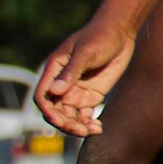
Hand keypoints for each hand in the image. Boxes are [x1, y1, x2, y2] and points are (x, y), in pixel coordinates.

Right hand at [35, 17, 135, 136]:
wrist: (120, 33)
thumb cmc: (99, 37)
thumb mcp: (85, 53)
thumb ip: (70, 72)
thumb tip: (54, 92)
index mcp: (53, 72)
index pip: (42, 97)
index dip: (48, 111)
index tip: (60, 121)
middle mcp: (61, 85)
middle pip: (55, 111)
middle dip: (65, 123)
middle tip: (82, 130)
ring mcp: (75, 92)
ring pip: (69, 117)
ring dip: (77, 127)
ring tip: (93, 130)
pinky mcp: (90, 96)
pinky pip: (84, 116)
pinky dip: (88, 125)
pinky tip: (98, 127)